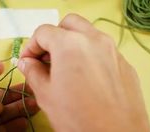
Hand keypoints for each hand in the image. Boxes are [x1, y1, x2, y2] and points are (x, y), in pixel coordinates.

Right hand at [18, 14, 149, 131]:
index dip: (31, 45)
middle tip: (46, 57)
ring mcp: (112, 50)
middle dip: (53, 37)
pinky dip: (88, 53)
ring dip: (71, 43)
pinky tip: (84, 75)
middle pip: (68, 24)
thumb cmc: (79, 119)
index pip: (44, 32)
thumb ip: (33, 72)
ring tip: (64, 66)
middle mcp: (94, 40)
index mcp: (70, 45)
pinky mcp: (123, 63)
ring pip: (87, 34)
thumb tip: (27, 63)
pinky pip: (102, 49)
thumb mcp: (46, 95)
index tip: (28, 60)